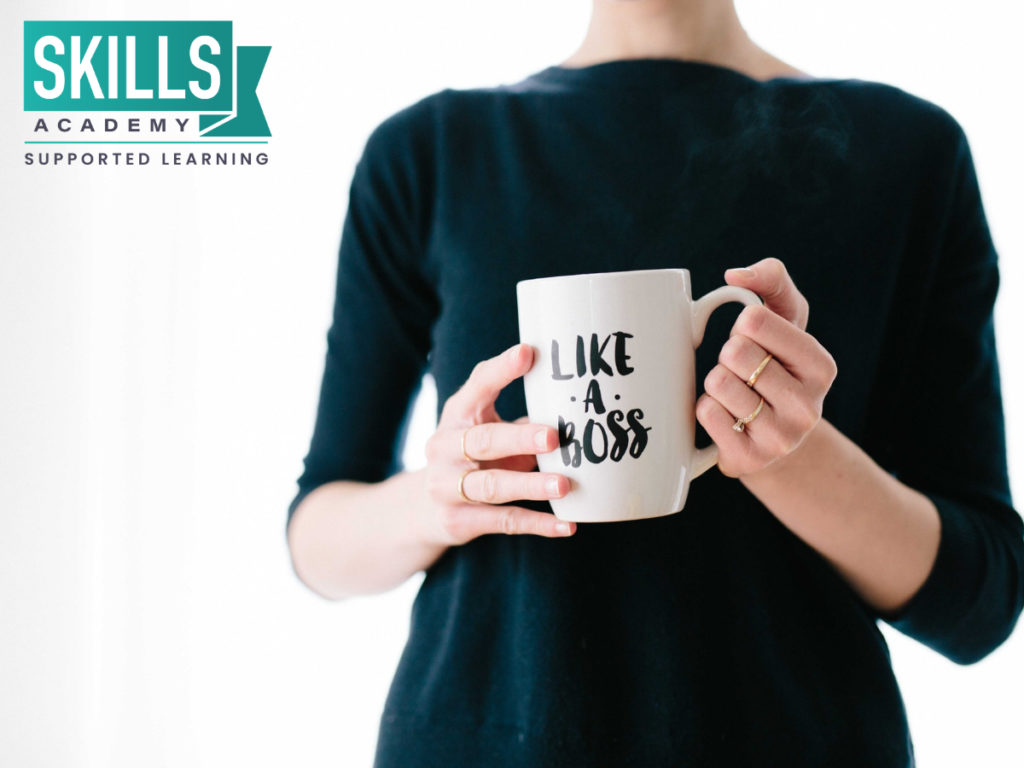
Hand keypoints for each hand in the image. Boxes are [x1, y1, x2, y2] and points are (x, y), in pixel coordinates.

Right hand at [419, 343, 575, 544]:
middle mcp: (444, 448)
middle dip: (519, 438)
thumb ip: (521, 419)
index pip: (477, 387)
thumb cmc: (473, 457)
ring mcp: (446, 487)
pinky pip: (503, 522)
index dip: (501, 370)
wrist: (423, 509)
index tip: (528, 353)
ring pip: (492, 486)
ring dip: (530, 485)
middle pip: (483, 441)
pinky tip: (567, 525)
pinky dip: (537, 524)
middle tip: (554, 437)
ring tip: (564, 485)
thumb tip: (577, 405)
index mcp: (457, 415)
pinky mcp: (458, 521)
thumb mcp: (487, 428)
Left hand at [696, 258, 837, 477]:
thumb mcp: (784, 318)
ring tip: (735, 395)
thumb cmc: (775, 365)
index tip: (754, 341)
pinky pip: (706, 413)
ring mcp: (781, 438)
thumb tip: (735, 275)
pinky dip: (705, 408)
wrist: (773, 438)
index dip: (742, 326)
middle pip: (734, 352)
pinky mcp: (750, 459)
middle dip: (728, 356)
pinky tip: (726, 417)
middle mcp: (809, 406)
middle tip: (743, 372)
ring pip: (718, 383)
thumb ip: (771, 280)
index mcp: (821, 366)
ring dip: (716, 384)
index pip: (754, 321)